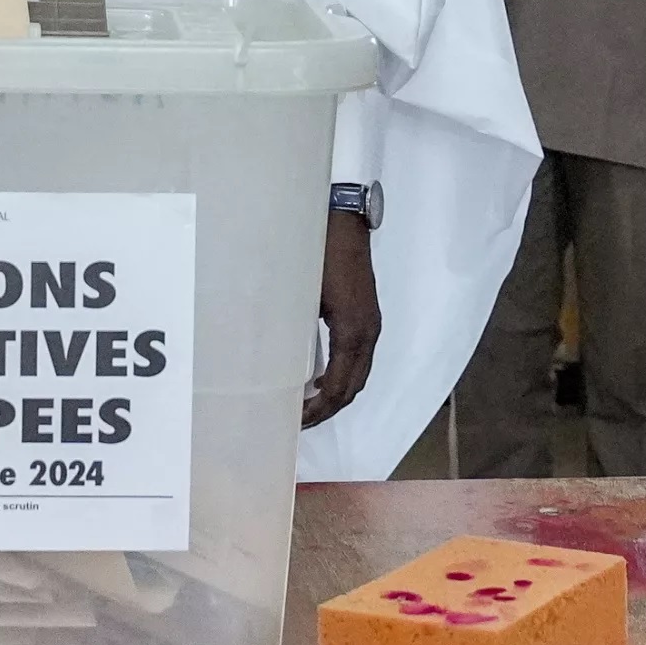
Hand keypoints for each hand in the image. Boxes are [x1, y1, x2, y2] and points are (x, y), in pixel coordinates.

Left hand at [302, 213, 379, 428]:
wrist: (343, 222)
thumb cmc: (318, 254)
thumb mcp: (302, 293)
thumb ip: (294, 328)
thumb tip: (275, 360)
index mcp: (353, 332)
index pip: (339, 386)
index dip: (318, 408)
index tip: (295, 420)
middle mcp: (368, 334)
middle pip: (353, 386)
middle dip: (328, 408)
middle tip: (300, 421)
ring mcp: (370, 325)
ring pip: (359, 374)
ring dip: (337, 394)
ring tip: (309, 406)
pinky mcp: (366, 316)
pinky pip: (358, 358)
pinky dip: (342, 375)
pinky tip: (319, 377)